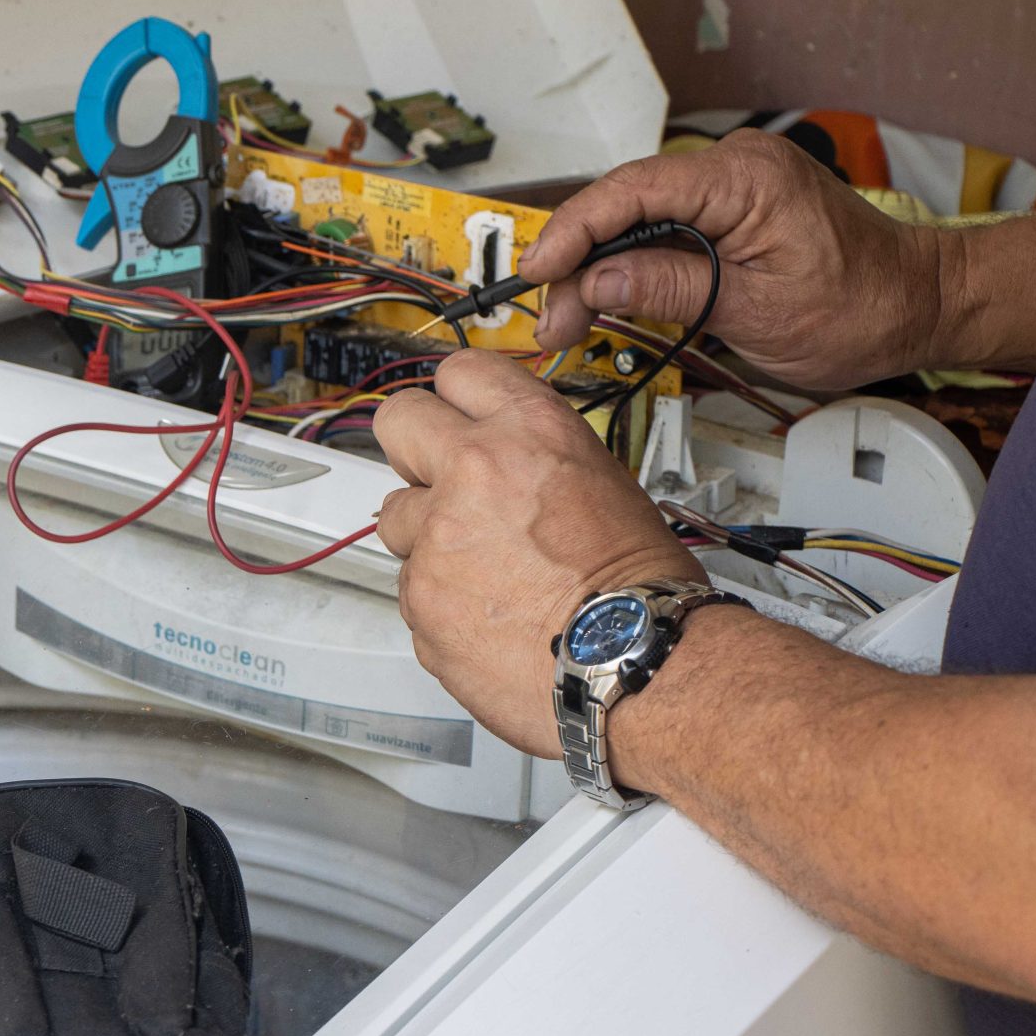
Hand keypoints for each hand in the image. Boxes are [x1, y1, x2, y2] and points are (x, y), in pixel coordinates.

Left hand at [372, 350, 699, 757]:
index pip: (460, 372)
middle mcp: (473, 470)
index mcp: (529, 430)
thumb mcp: (600, 483)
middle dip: (412, 448)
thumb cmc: (639, 588)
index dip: (458, 399)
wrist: (635, 664)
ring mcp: (436, 535)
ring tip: (483, 572)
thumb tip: (502, 463)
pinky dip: (439, 601)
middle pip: (397, 421)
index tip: (457, 418)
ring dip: (425, 537)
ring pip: (396, 518)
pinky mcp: (418, 597)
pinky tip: (487, 617)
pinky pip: (410, 587)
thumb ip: (532, 461)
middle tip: (436, 479)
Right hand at [522, 130, 949, 389]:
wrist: (919, 303)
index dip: (573, 231)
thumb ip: (671, 289)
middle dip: (576, 262)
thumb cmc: (862, 308)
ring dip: (595, 268)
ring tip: (566, 319)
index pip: (633, 191)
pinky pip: (660, 226)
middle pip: (624, 204)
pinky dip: (626, 263)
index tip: (537, 272)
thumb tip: (595, 281)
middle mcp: (734, 166)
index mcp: (746, 179)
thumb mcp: (757, 313)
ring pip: (635, 218)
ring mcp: (730, 183)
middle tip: (549, 320)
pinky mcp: (728, 207)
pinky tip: (602, 296)